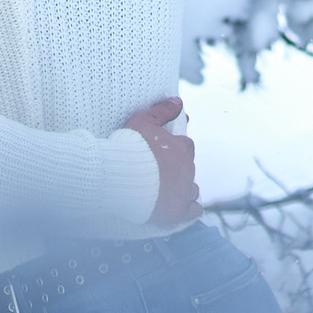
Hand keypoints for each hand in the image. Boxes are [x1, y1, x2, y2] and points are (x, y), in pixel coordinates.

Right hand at [124, 96, 200, 226]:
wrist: (120, 175)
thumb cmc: (129, 146)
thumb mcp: (143, 120)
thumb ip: (162, 110)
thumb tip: (178, 102)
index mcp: (182, 148)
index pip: (185, 146)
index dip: (174, 149)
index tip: (163, 153)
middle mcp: (188, 169)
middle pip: (187, 168)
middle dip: (177, 169)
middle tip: (159, 172)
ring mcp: (184, 191)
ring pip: (191, 188)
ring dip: (183, 188)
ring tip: (167, 189)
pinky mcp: (178, 211)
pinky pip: (193, 210)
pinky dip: (189, 208)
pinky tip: (182, 207)